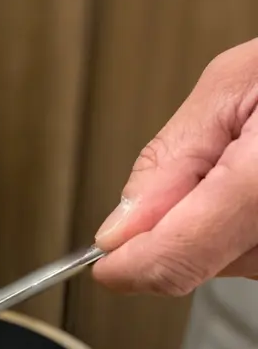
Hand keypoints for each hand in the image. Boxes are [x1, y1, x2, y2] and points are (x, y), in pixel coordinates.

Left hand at [93, 38, 257, 294]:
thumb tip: (119, 229)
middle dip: (182, 223)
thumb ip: (171, 161)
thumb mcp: (237, 82)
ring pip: (231, 264)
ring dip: (219, 224)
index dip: (129, 266)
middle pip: (199, 265)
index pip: (176, 259)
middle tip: (220, 158)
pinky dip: (248, 226)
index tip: (106, 262)